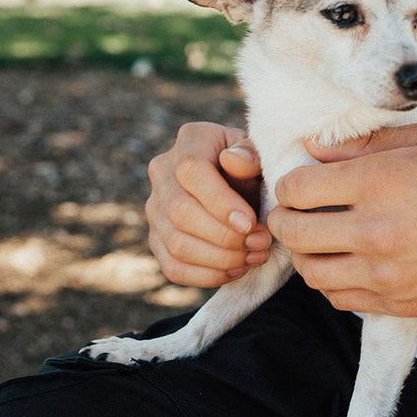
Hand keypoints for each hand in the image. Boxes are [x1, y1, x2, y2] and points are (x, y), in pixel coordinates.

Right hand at [146, 122, 271, 286]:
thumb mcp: (259, 153)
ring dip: (220, 258)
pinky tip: (236, 270)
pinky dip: (207, 275)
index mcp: (191, 140)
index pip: (192, 172)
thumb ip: (250, 155)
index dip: (220, 202)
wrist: (243, 182)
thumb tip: (233, 161)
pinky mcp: (157, 238)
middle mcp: (163, 171)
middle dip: (225, 236)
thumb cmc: (253, 166)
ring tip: (254, 256)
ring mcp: (155, 207)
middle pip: (180, 212)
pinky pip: (173, 267)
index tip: (250, 223)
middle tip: (261, 243)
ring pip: (176, 244)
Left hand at [267, 123, 416, 316]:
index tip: (298, 184)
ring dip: (304, 253)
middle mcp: (375, 231)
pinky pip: (338, 299)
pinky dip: (330, 281)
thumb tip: (311, 150)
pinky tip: (343, 264)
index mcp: (379, 183)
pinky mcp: (396, 304)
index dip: (288, 184)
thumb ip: (364, 143)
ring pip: (311, 271)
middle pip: (293, 231)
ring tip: (316, 239)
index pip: (297, 188)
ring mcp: (385, 274)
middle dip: (283, 219)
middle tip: (292, 212)